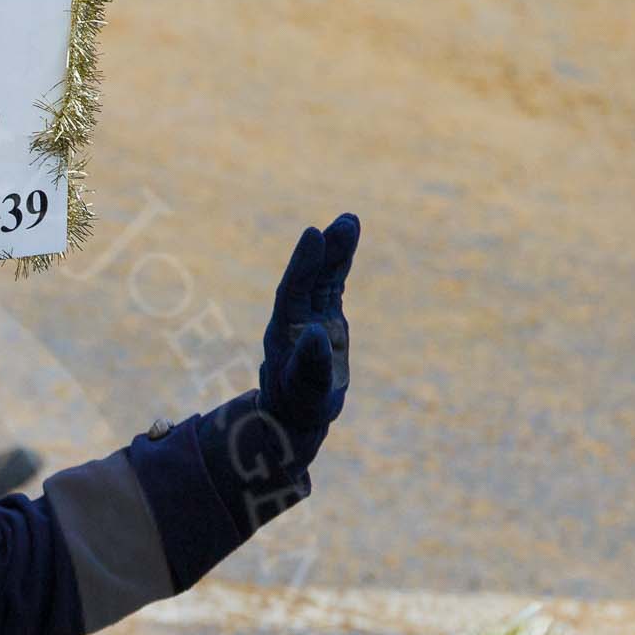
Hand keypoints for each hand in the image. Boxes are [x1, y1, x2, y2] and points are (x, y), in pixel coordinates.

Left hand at [259, 213, 360, 436]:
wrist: (296, 413)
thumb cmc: (301, 405)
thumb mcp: (307, 390)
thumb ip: (310, 365)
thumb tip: (315, 333)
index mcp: (284, 332)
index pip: (293, 291)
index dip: (303, 264)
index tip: (314, 236)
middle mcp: (294, 317)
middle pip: (309, 277)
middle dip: (324, 250)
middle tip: (345, 222)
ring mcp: (310, 313)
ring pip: (322, 276)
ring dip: (336, 249)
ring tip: (350, 220)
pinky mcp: (325, 315)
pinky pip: (332, 282)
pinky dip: (340, 262)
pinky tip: (349, 236)